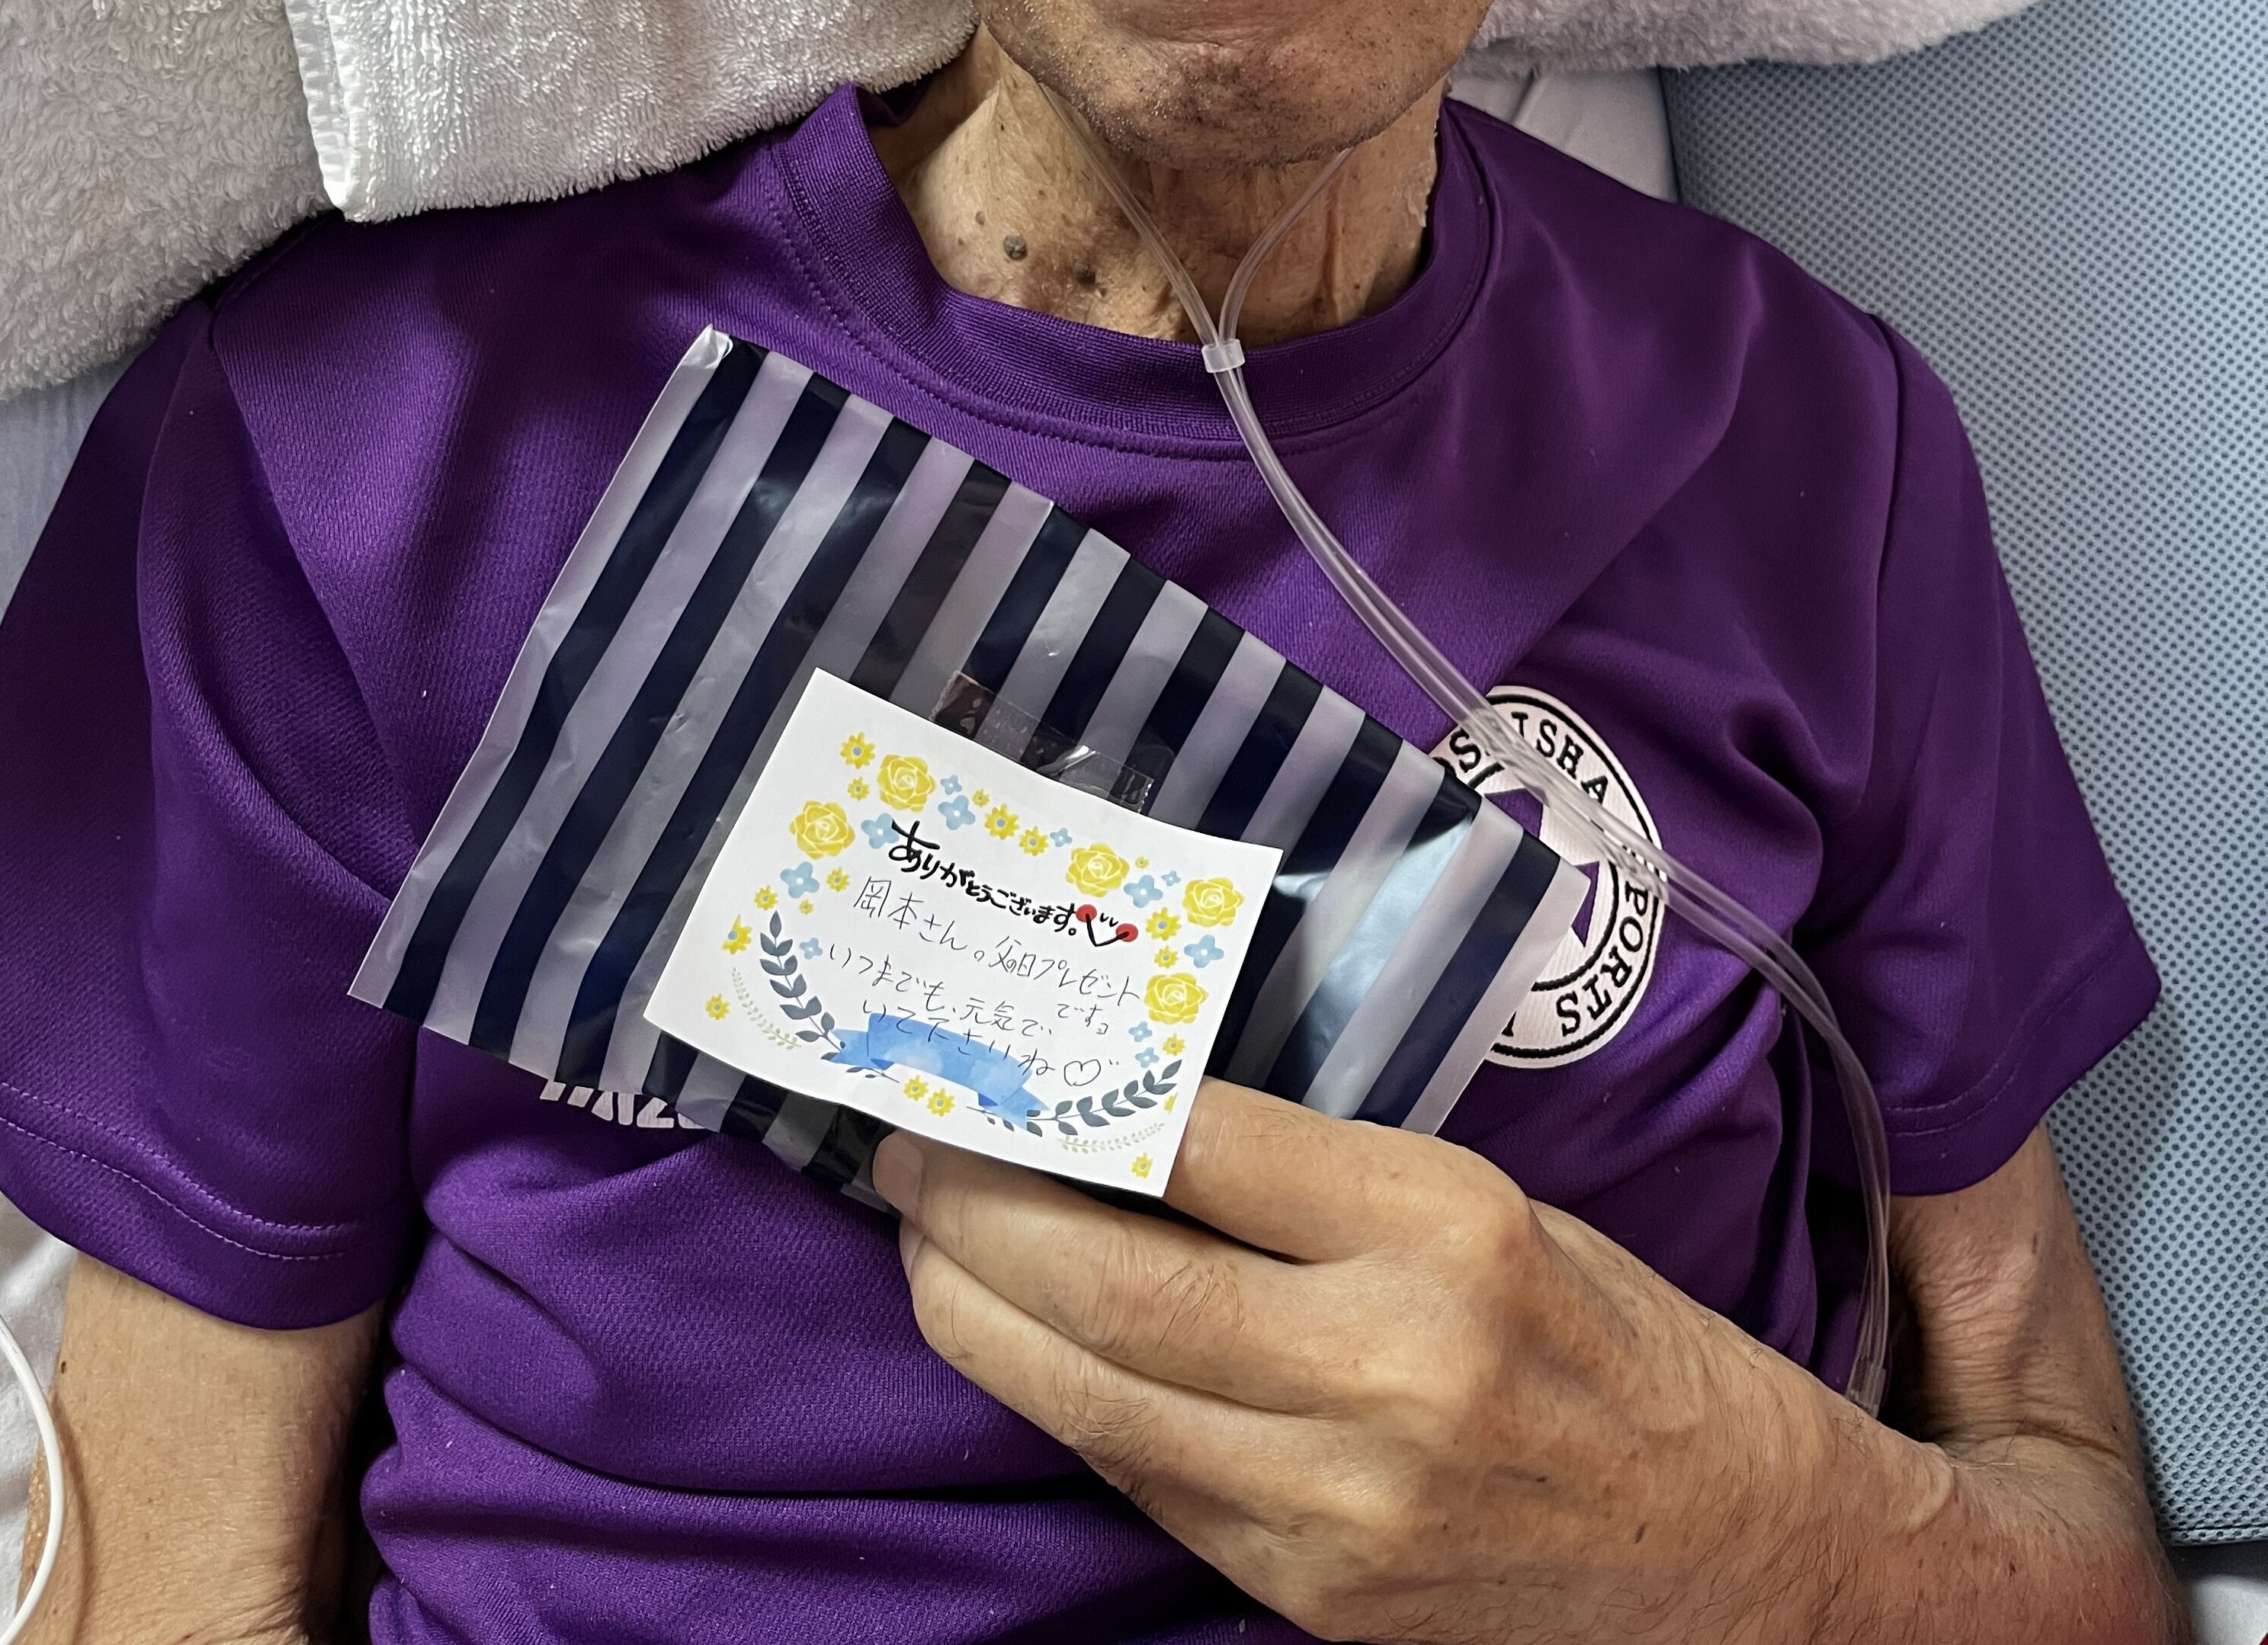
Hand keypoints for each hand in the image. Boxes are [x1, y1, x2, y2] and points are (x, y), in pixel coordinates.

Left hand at [874, 1078, 1856, 1644]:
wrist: (1751, 1568)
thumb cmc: (1626, 1353)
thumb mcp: (1502, 1210)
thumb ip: (1327, 1180)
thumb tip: (1140, 1119)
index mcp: (1449, 1232)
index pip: (1202, 1140)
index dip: (1069, 1098)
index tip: (989, 1063)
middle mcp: (1389, 1367)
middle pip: (1111, 1276)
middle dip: (970, 1209)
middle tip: (904, 1149)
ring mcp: (1341, 1504)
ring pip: (1092, 1395)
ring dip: (975, 1314)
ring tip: (923, 1245)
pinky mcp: (1313, 1599)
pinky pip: (1142, 1482)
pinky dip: (1063, 1402)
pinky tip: (1023, 1346)